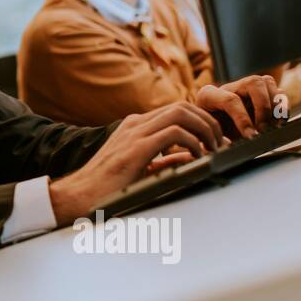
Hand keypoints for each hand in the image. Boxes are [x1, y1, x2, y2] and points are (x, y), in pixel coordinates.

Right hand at [48, 102, 226, 220]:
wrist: (80, 196)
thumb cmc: (109, 187)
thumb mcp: (144, 169)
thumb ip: (167, 161)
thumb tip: (193, 157)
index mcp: (136, 126)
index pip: (177, 110)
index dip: (201, 120)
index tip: (215, 139)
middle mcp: (136, 124)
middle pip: (182, 105)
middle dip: (208, 121)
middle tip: (220, 142)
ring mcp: (134, 133)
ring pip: (180, 112)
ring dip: (203, 128)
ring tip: (213, 147)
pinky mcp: (136, 148)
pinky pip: (174, 133)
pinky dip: (193, 142)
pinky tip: (198, 157)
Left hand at [196, 74, 282, 139]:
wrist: (216, 133)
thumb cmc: (212, 136)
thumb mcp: (210, 138)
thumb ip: (216, 141)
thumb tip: (228, 146)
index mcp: (209, 95)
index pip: (230, 100)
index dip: (242, 118)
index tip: (250, 136)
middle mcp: (230, 86)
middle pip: (254, 83)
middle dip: (262, 108)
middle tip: (263, 130)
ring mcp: (248, 87)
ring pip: (268, 83)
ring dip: (275, 107)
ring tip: (273, 127)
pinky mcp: (263, 93)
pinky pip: (279, 93)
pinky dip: (284, 108)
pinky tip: (279, 124)